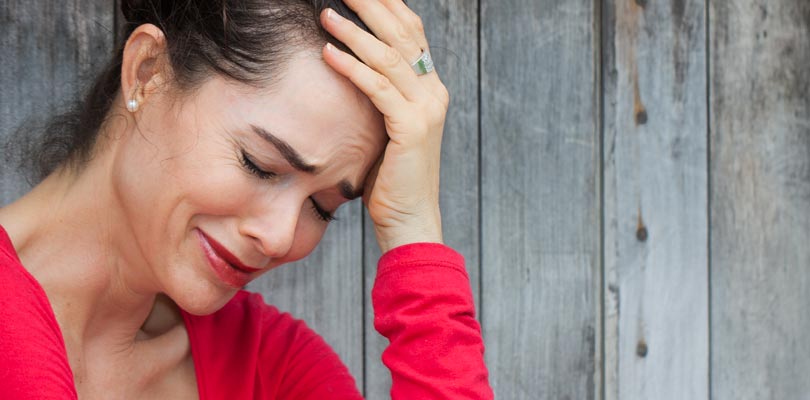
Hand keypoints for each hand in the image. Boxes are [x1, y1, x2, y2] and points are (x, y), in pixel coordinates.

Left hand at [320, 0, 449, 252]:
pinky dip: (352, 69)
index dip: (387, 6)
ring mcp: (426, 109)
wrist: (409, 218)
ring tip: (325, 14)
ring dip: (354, 33)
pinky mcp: (411, 128)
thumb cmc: (389, 177)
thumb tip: (348, 67)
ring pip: (389, 57)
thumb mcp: (386, 127)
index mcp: (429, 88)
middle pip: (403, 33)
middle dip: (371, 5)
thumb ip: (379, 96)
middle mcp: (433, 92)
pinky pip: (378, 89)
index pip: (411, 32)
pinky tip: (328, 54)